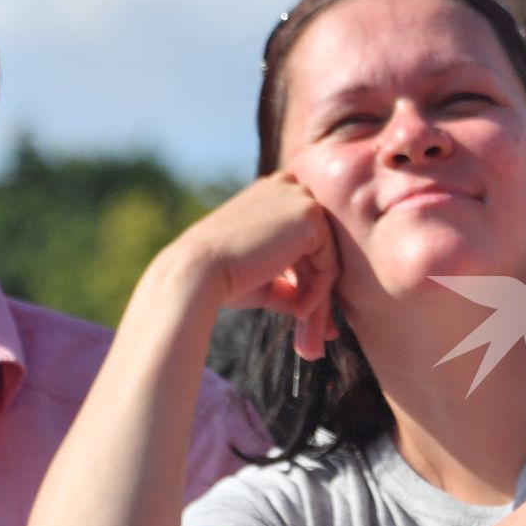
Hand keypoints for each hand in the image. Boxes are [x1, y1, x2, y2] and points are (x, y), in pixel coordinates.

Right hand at [165, 172, 341, 358]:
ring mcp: (300, 197)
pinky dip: (319, 293)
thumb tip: (316, 313)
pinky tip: (300, 312)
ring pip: (328, 259)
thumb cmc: (223, 279)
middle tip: (316, 338)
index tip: (305, 318)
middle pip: (321, 249)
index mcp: (272, 195)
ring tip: (309, 338)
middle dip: (318, 296)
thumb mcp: (265, 280)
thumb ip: (293, 286)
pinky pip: (329, 264)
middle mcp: (288, 187)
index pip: (306, 241)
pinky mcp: (310, 215)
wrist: (196, 273)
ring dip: (320, 301)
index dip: (308, 281)